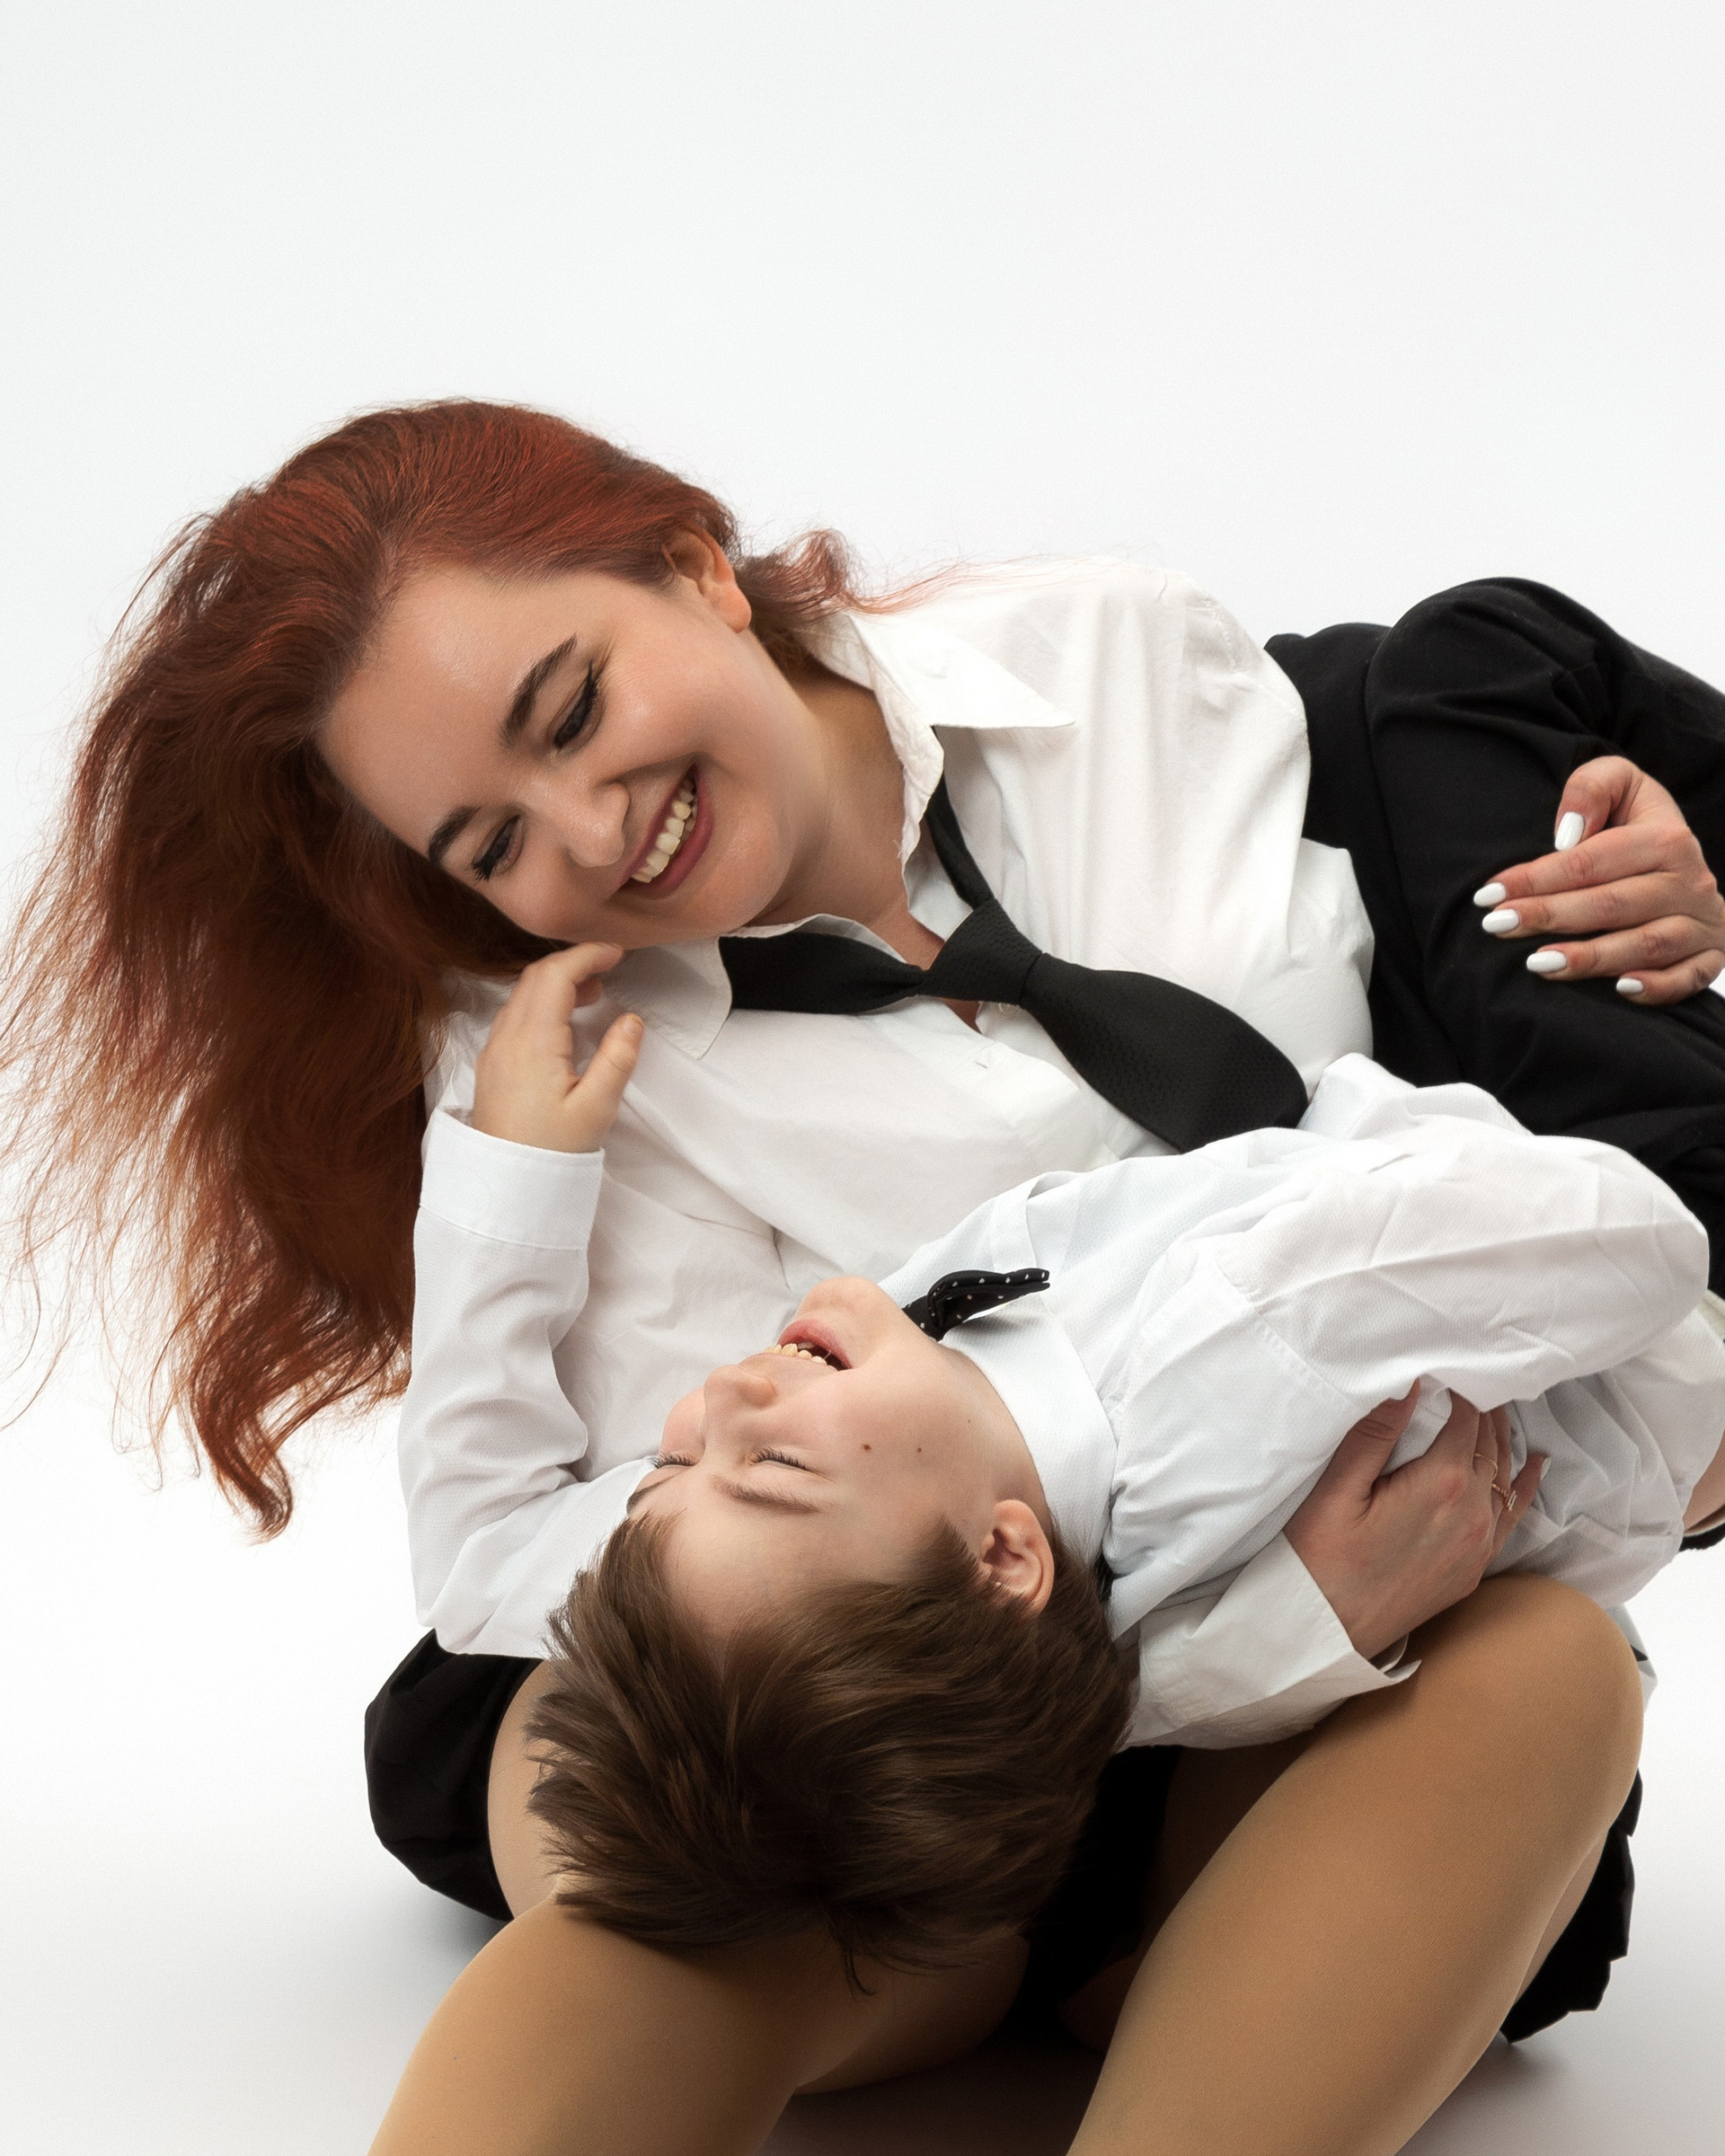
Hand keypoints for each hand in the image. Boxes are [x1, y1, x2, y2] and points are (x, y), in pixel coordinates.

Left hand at [472, 944, 643, 1153]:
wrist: (506, 1185)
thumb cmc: (552, 1149)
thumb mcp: (596, 1108)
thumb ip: (616, 1059)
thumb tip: (632, 1019)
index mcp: (533, 1041)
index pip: (555, 976)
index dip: (586, 955)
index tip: (616, 953)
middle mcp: (506, 1037)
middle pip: (535, 977)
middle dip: (572, 963)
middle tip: (608, 969)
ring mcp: (494, 1049)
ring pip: (521, 995)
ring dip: (555, 983)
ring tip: (592, 995)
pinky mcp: (492, 1064)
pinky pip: (513, 1016)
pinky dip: (540, 1003)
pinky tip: (563, 1022)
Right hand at [1284, 1387, 1545, 1660]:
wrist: (1325, 1630)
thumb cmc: (1319, 1557)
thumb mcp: (1336, 1489)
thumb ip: (1375, 1434)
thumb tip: (1411, 1384)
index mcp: (1439, 1484)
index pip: (1466, 1418)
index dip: (1459, 1388)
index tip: (1448, 1366)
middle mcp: (1471, 1512)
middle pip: (1489, 1443)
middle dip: (1482, 1408)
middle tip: (1470, 1377)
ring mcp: (1478, 1544)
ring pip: (1503, 1476)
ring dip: (1499, 1440)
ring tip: (1494, 1408)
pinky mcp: (1474, 1568)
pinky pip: (1511, 1517)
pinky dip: (1523, 1486)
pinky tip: (1533, 1466)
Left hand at [1474, 755, 1724, 1003]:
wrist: (1689, 866)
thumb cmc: (1638, 827)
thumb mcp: (1623, 786)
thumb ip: (1592, 789)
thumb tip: (1566, 834)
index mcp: (1667, 838)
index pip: (1591, 861)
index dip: (1536, 877)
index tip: (1489, 894)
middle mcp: (1689, 881)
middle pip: (1612, 904)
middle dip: (1549, 916)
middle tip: (1497, 926)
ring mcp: (1702, 923)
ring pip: (1646, 944)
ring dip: (1591, 958)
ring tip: (1537, 963)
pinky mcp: (1709, 956)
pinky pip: (1688, 977)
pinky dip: (1657, 986)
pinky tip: (1619, 991)